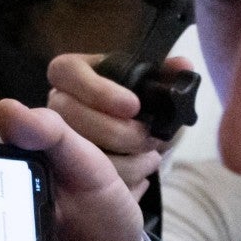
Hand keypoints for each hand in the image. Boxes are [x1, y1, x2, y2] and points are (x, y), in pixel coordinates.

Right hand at [47, 52, 196, 197]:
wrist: (141, 141)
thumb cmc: (143, 108)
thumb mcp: (156, 89)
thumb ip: (168, 75)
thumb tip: (182, 65)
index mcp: (75, 74)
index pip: (66, 71)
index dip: (96, 90)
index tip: (132, 105)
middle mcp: (58, 101)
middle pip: (66, 112)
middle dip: (113, 130)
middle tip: (146, 136)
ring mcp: (59, 133)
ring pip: (73, 146)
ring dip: (119, 156)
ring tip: (149, 155)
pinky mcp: (68, 164)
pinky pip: (83, 175)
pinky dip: (119, 175)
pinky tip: (140, 173)